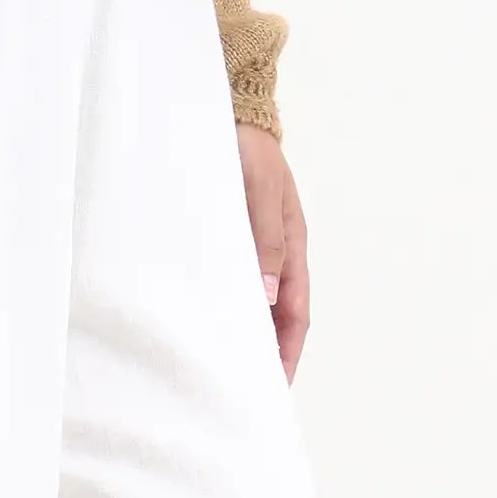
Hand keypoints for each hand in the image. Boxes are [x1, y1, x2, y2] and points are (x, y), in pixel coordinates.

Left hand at [236, 123, 309, 380]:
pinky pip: (228, 274)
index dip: (287, 350)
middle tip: (240, 387)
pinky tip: (201, 313)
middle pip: (274, 313)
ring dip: (242, 327)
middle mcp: (273, 251)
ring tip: (219, 360)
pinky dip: (221, 299)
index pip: (295, 312)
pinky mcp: (227, 233)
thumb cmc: (248, 146)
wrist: (230, 110)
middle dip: (264, 350)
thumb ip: (266, 239)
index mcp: (291, 245)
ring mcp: (251, 243)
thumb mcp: (261, 190)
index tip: (273, 385)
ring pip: (251, 297)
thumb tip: (268, 297)